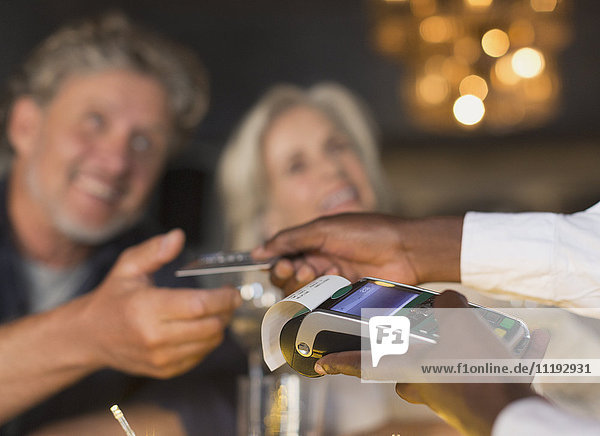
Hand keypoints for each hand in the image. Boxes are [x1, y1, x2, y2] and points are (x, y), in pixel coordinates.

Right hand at [75, 229, 241, 378]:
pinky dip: (208, 340)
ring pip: (210, 342)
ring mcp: (161, 358)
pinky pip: (201, 355)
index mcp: (147, 308)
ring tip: (215, 309)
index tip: (232, 289)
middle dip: (227, 310)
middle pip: (211, 326)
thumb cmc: (112, 298)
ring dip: (220, 325)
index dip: (223, 298)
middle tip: (228, 297)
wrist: (90, 336)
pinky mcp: (166, 370)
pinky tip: (200, 325)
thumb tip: (177, 237)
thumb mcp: (128, 267)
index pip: (198, 305)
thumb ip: (154, 251)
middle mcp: (155, 337)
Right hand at [253, 213, 462, 293]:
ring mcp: (330, 280)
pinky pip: (320, 303)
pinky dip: (319, 297)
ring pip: (301, 292)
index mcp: (312, 242)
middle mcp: (318, 261)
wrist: (404, 251)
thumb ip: (290, 240)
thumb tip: (258, 250)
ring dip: (303, 286)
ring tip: (319, 273)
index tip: (282, 264)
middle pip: (286, 278)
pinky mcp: (342, 297)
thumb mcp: (324, 229)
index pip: (281, 256)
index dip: (276, 262)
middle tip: (302, 270)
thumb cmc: (368, 233)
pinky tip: (332, 284)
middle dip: (288, 275)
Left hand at [314, 291, 547, 435]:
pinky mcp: (471, 399)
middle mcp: (421, 385)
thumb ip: (446, 304)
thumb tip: (447, 300)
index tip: (321, 366)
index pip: (363, 364)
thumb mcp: (457, 324)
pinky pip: (479, 373)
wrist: (507, 412)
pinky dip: (500, 357)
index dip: (340, 363)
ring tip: (488, 330)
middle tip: (433, 332)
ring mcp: (446, 395)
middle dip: (417, 348)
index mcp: (407, 367)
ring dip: (462, 347)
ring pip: (444, 368)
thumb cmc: (472, 371)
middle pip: (408, 366)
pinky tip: (532, 341)